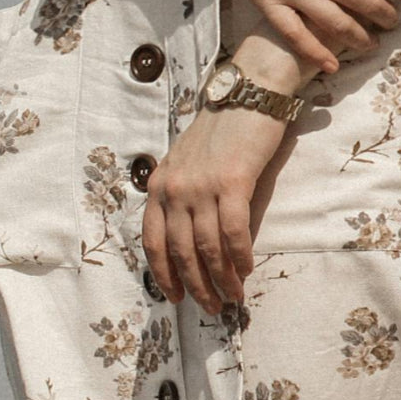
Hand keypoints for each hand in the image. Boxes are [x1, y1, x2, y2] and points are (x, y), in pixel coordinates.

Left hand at [142, 100, 288, 311]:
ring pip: (207, 248)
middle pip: (180, 251)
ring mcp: (201, 186)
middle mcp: (175, 188)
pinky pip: (233, 232)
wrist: (248, 93)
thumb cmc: (223, 129)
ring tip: (232, 296)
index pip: (152, 241)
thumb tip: (196, 244)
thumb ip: (186, 198)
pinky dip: (240, 257)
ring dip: (221, 279)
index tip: (177, 297)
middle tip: (210, 306)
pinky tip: (247, 268)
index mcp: (159, 184)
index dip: (164, 274)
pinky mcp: (232, 182)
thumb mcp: (189, 163)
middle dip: (195, 285)